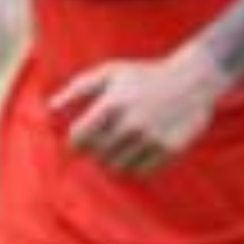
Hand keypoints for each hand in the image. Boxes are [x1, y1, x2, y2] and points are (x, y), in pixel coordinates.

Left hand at [50, 45, 227, 176]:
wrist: (194, 78)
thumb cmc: (144, 74)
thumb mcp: (109, 72)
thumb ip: (77, 89)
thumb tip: (49, 109)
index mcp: (112, 104)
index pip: (79, 138)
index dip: (75, 142)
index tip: (81, 139)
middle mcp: (131, 123)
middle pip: (96, 155)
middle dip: (96, 150)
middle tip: (105, 139)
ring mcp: (151, 138)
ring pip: (117, 167)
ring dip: (114, 160)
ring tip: (122, 144)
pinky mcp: (169, 149)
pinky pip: (141, 171)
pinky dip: (135, 165)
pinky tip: (139, 149)